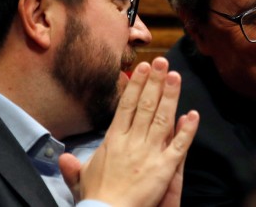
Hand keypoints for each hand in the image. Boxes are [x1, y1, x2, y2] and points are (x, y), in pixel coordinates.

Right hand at [59, 57, 198, 205]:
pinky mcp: (165, 168)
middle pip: (146, 105)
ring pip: (163, 118)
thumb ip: (74, 166)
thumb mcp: (81, 178)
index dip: (137, 85)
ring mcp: (150, 152)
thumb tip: (62, 157)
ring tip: (176, 76)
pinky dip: (187, 130)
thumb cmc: (96, 197)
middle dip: (155, 81)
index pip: (127, 105)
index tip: (143, 68)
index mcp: (114, 140)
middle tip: (163, 62)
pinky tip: (193, 114)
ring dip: (170, 96)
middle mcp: (132, 141)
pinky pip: (179, 145)